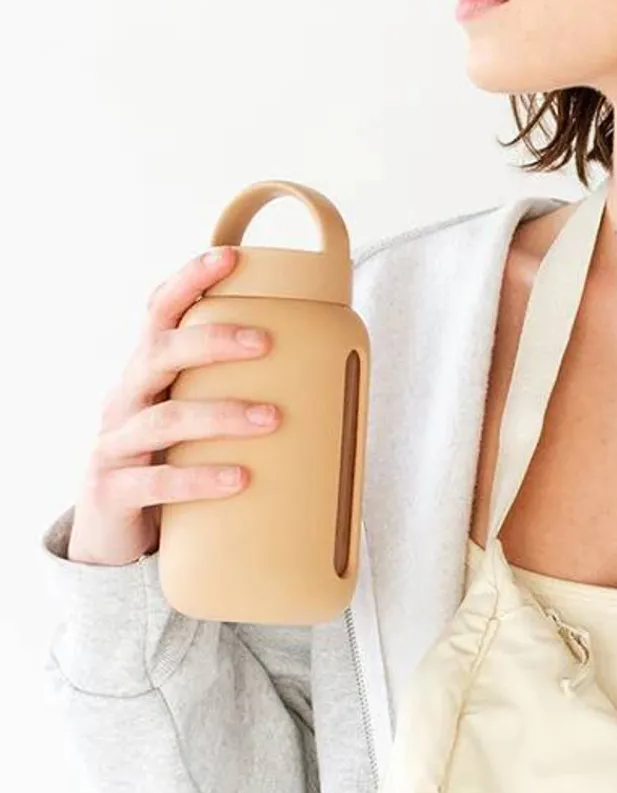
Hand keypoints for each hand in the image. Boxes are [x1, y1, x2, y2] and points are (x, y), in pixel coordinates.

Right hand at [66, 246, 281, 565]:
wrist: (109, 535)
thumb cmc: (168, 464)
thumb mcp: (196, 422)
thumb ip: (236, 396)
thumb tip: (330, 384)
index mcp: (147, 375)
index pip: (160, 313)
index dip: (189, 281)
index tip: (228, 257)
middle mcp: (124, 400)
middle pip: (158, 353)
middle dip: (211, 340)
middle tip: (264, 342)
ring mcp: (114, 445)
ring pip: (165, 420)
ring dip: (222, 415)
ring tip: (272, 418)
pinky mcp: (113, 493)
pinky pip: (157, 483)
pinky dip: (200, 478)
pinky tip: (240, 477)